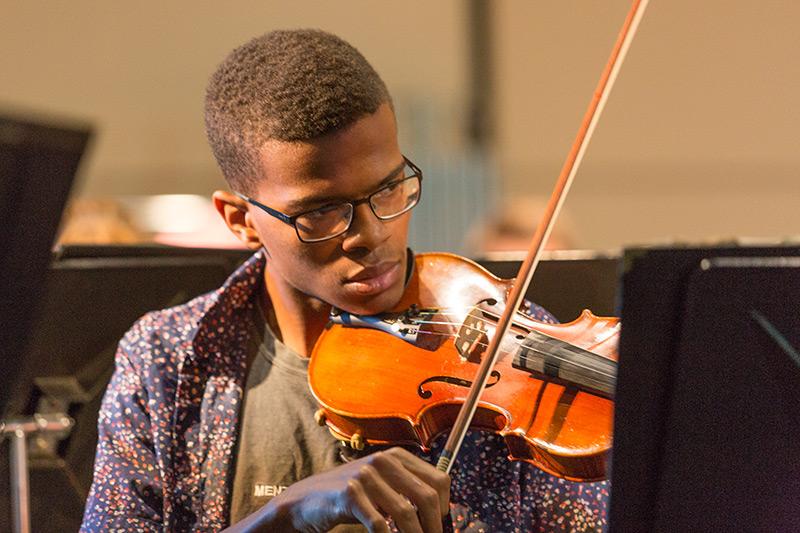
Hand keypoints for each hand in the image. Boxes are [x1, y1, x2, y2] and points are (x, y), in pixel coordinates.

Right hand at [231, 447, 450, 532]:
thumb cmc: (352, 496)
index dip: (445, 508)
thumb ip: (408, 491)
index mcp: (397, 456)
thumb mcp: (383, 486)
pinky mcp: (349, 494)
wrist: (308, 500)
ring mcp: (366, 475)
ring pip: (405, 514)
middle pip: (426, 496)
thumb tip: (441, 516)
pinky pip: (379, 524)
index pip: (439, 481)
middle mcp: (384, 460)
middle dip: (434, 526)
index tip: (440, 527)